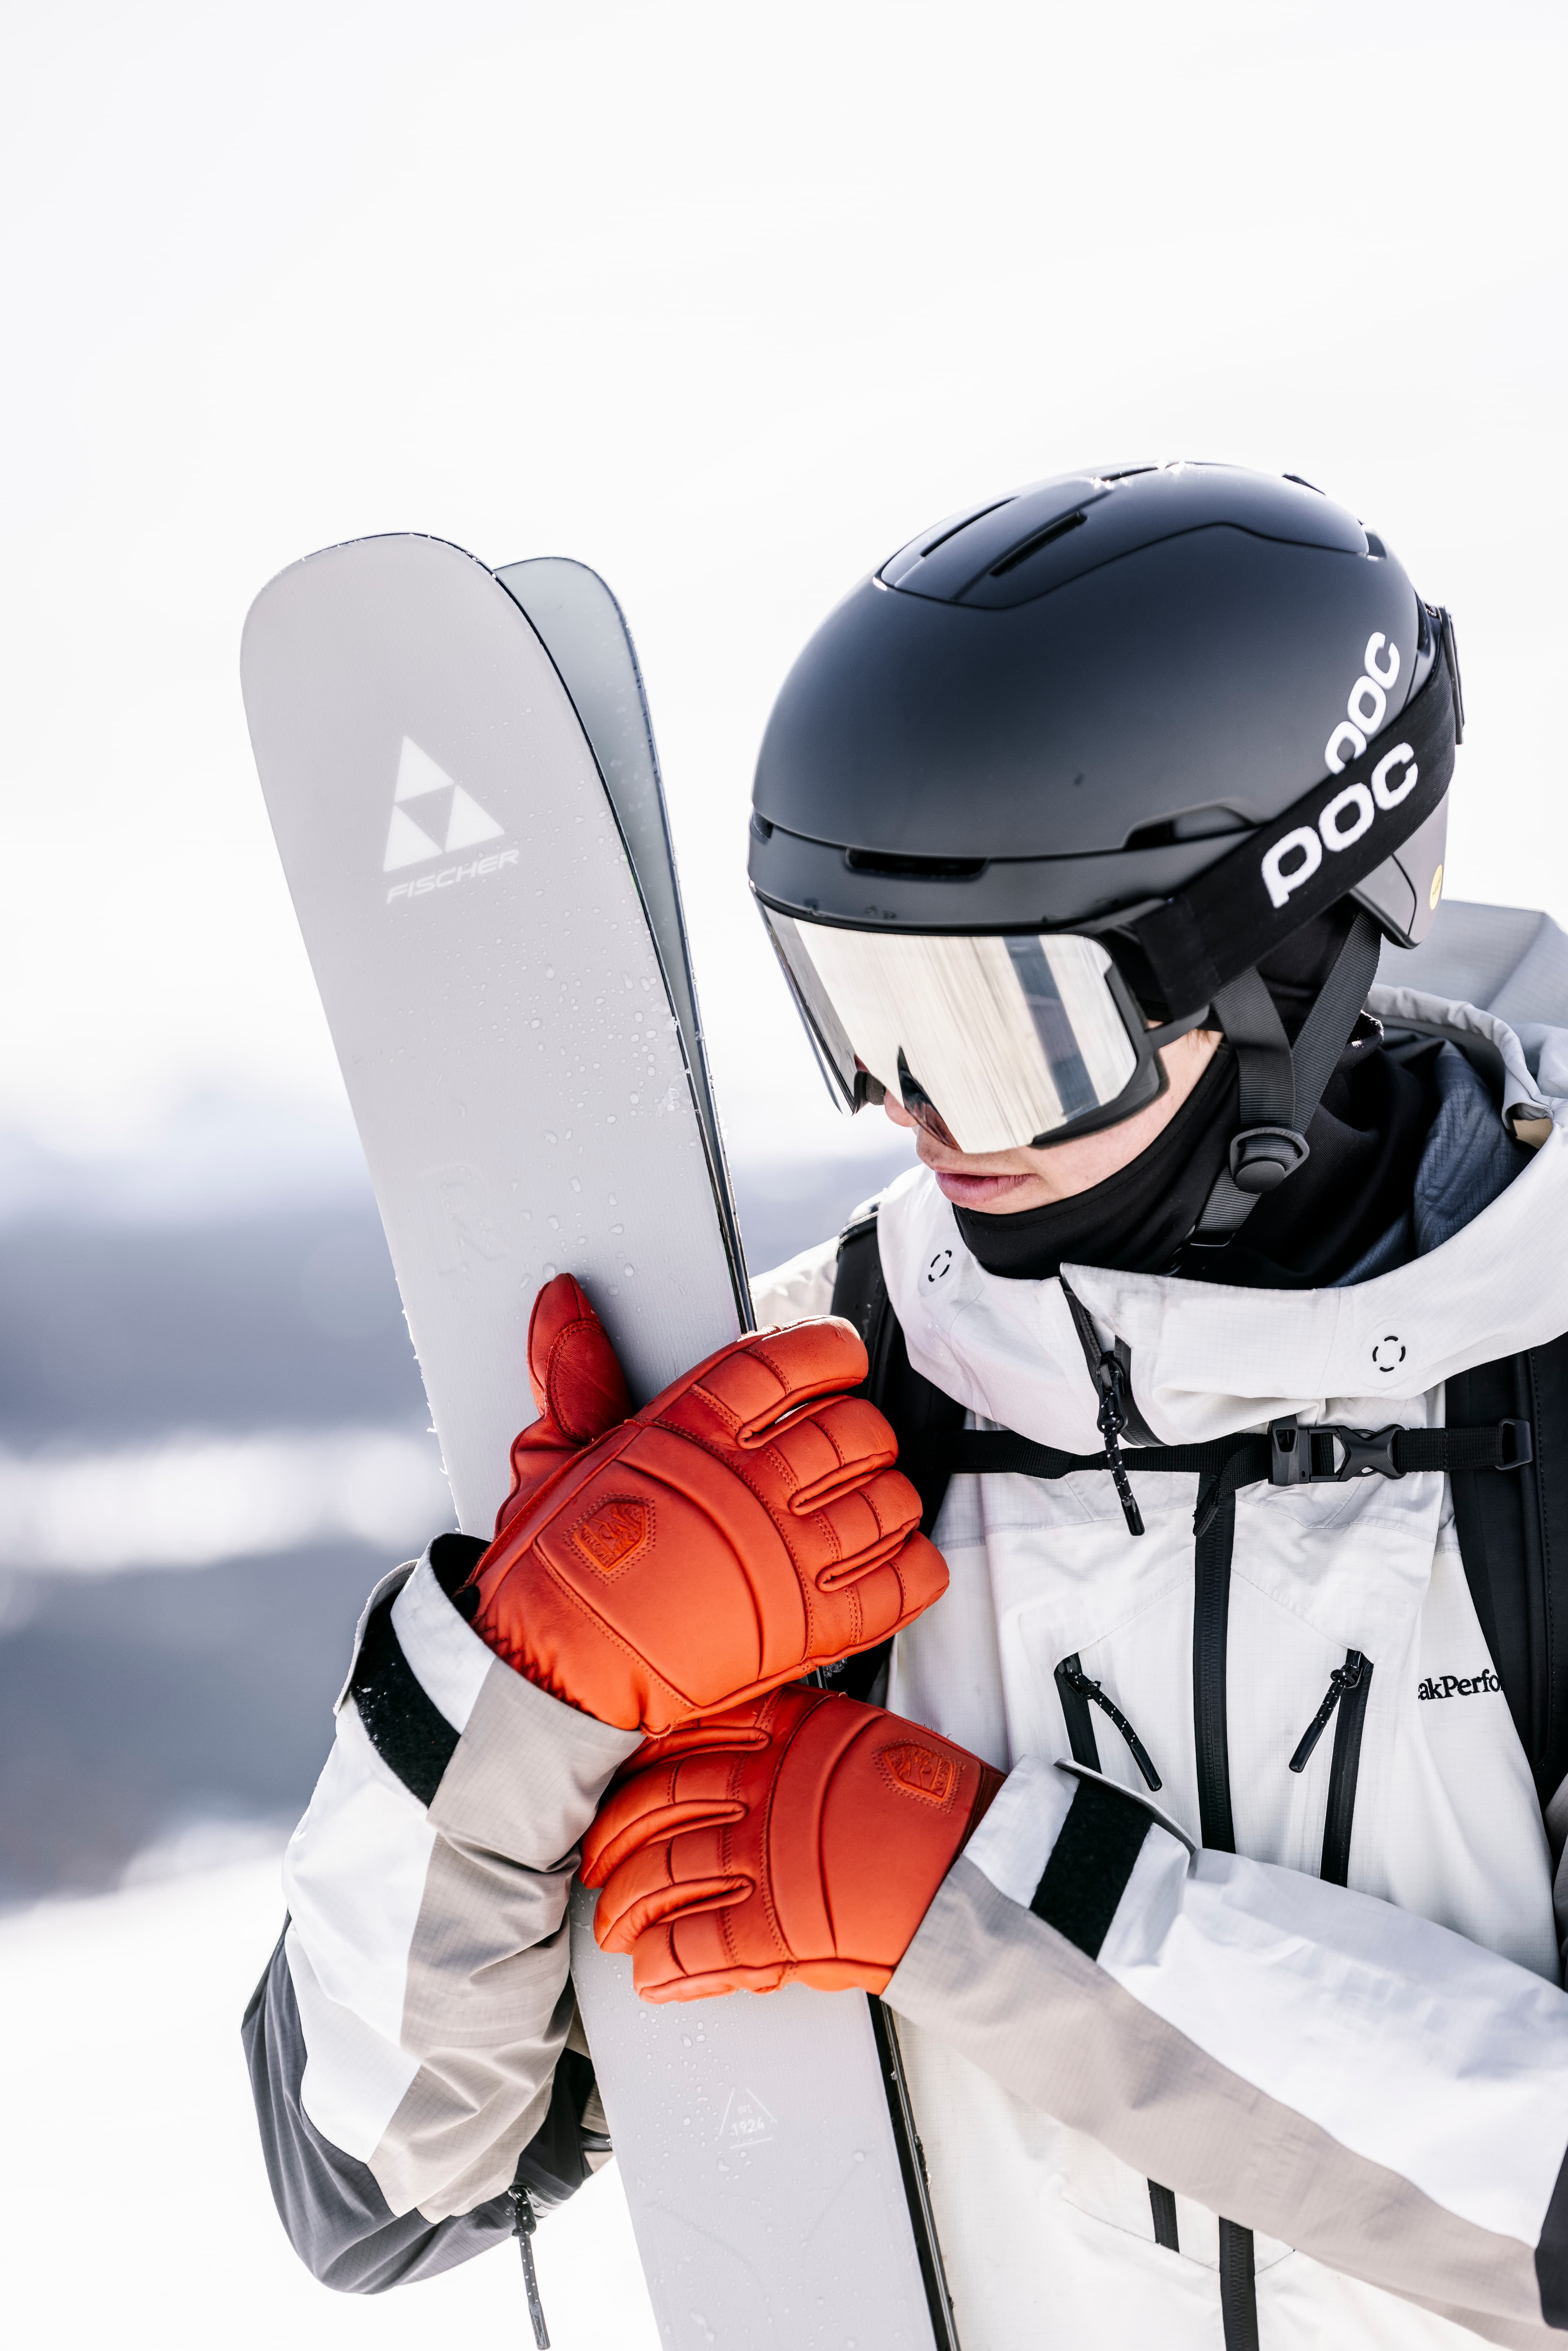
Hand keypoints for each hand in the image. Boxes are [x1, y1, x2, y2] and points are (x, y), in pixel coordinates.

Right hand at [462, 1275, 948, 1733]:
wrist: (552, 1683)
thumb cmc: (552, 1580)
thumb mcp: (552, 1463)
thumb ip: (576, 1379)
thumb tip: (567, 1308)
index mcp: (689, 1436)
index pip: (787, 1362)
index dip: (828, 1350)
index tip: (836, 1357)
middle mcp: (747, 1488)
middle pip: (853, 1430)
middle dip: (860, 1431)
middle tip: (844, 1445)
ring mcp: (785, 1558)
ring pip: (887, 1499)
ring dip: (886, 1495)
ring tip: (861, 1502)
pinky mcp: (810, 1627)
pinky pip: (904, 1580)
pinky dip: (910, 1564)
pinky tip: (885, 1559)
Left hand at [580, 1684, 1001, 1999]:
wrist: (989, 1873)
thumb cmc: (937, 1811)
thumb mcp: (862, 1742)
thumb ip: (796, 1739)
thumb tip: (736, 1750)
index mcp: (789, 1734)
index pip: (685, 1738)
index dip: (638, 1766)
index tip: (615, 1783)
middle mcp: (768, 1788)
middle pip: (658, 1807)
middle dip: (613, 1841)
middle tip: (595, 1863)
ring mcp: (768, 1858)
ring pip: (664, 1877)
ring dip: (627, 1908)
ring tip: (613, 1929)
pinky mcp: (779, 1927)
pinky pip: (698, 1946)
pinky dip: (665, 1965)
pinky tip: (650, 1975)